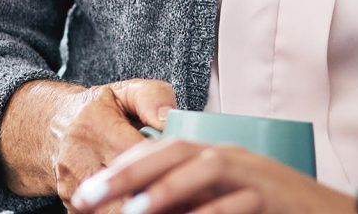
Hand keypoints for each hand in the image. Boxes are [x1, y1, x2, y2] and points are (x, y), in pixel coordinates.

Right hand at [3, 78, 176, 206]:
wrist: (54, 129)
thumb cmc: (100, 111)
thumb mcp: (126, 92)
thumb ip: (153, 98)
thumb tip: (169, 118)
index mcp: (95, 125)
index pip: (135, 153)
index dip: (164, 166)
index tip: (189, 172)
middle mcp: (78, 158)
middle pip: (126, 189)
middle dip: (157, 195)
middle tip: (189, 197)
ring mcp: (72, 186)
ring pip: (115, 209)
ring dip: (144, 207)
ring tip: (173, 204)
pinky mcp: (72, 206)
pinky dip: (131, 212)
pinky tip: (148, 205)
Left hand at [69, 138, 351, 213]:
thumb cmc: (271, 213)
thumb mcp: (223, 203)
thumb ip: (190, 202)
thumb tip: (141, 211)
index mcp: (213, 155)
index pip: (160, 150)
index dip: (121, 168)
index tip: (85, 192)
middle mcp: (230, 156)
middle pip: (172, 151)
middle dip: (126, 173)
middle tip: (88, 196)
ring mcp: (253, 173)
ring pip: (202, 167)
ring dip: (164, 189)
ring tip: (131, 213)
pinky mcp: (270, 195)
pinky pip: (236, 199)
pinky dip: (209, 211)